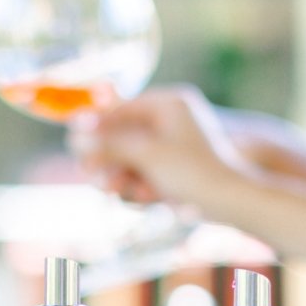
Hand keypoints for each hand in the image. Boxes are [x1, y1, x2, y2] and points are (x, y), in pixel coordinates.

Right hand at [69, 85, 254, 209]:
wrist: (232, 202)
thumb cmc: (195, 171)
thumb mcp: (147, 154)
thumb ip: (110, 142)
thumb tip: (75, 131)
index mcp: (169, 103)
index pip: (121, 107)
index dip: (96, 124)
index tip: (73, 138)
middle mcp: (169, 119)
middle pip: (121, 134)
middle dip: (106, 156)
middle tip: (90, 173)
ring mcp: (171, 145)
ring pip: (129, 157)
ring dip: (119, 174)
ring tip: (114, 190)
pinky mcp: (172, 169)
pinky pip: (143, 173)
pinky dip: (138, 185)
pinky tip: (143, 196)